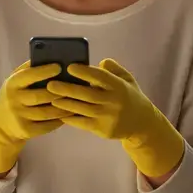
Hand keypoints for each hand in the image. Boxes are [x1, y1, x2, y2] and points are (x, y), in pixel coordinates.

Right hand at [0, 61, 70, 174]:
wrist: (1, 123)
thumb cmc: (15, 95)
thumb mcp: (16, 81)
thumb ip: (30, 69)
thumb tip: (51, 55)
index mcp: (11, 84)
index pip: (28, 76)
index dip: (44, 71)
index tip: (59, 66)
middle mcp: (13, 101)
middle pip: (39, 96)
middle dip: (58, 91)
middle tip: (74, 85)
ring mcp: (19, 117)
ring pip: (46, 113)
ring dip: (63, 107)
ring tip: (77, 100)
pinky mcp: (26, 131)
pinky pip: (47, 125)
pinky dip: (60, 120)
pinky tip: (70, 114)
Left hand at [47, 59, 184, 177]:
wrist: (142, 124)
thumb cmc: (129, 97)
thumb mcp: (127, 80)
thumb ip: (114, 69)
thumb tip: (100, 62)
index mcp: (119, 86)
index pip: (100, 77)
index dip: (85, 72)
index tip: (69, 67)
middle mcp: (114, 102)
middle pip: (88, 94)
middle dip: (67, 89)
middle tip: (50, 84)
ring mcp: (109, 117)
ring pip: (83, 110)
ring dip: (65, 104)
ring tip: (50, 98)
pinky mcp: (103, 130)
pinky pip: (83, 123)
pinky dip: (70, 118)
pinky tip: (58, 113)